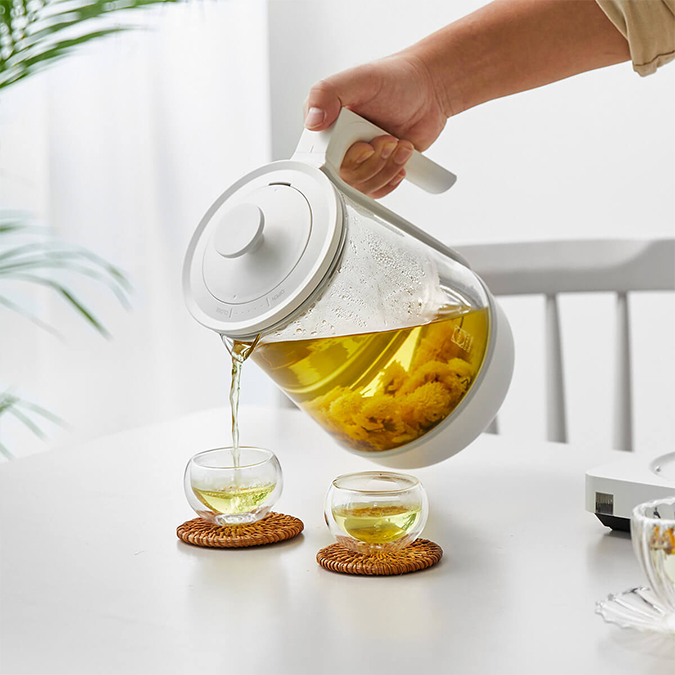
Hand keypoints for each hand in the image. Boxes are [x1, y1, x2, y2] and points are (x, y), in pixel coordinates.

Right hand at [304, 53, 446, 197]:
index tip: (365, 147)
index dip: (346, 160)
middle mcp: (339, 145)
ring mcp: (359, 160)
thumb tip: (312, 121)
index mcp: (327, 126)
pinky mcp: (376, 170)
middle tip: (387, 139)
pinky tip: (400, 156)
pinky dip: (392, 177)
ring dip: (387, 167)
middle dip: (373, 162)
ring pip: (363, 187)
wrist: (429, 89)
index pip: (322, 160)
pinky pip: (376, 190)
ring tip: (397, 143)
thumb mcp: (360, 78)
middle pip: (345, 178)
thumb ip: (328, 93)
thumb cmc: (397, 78)